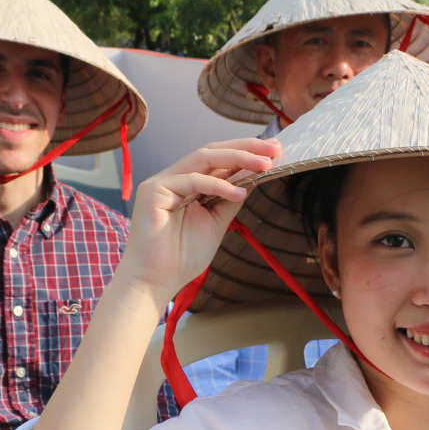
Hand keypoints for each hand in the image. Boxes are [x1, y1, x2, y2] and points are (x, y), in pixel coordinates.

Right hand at [116, 138, 280, 304]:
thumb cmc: (182, 257)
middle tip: (274, 148)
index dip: (246, 152)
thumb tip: (254, 178)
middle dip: (245, 147)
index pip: (218, 159)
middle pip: (212, 152)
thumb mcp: (217, 223)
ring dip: (237, 158)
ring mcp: (162, 182)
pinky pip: (191, 180)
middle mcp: (173, 178)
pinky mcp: (153, 191)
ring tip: (264, 164)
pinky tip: (239, 192)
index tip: (274, 152)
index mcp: (187, 184)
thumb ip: (231, 199)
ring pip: (203, 158)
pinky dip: (218, 184)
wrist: (155, 282)